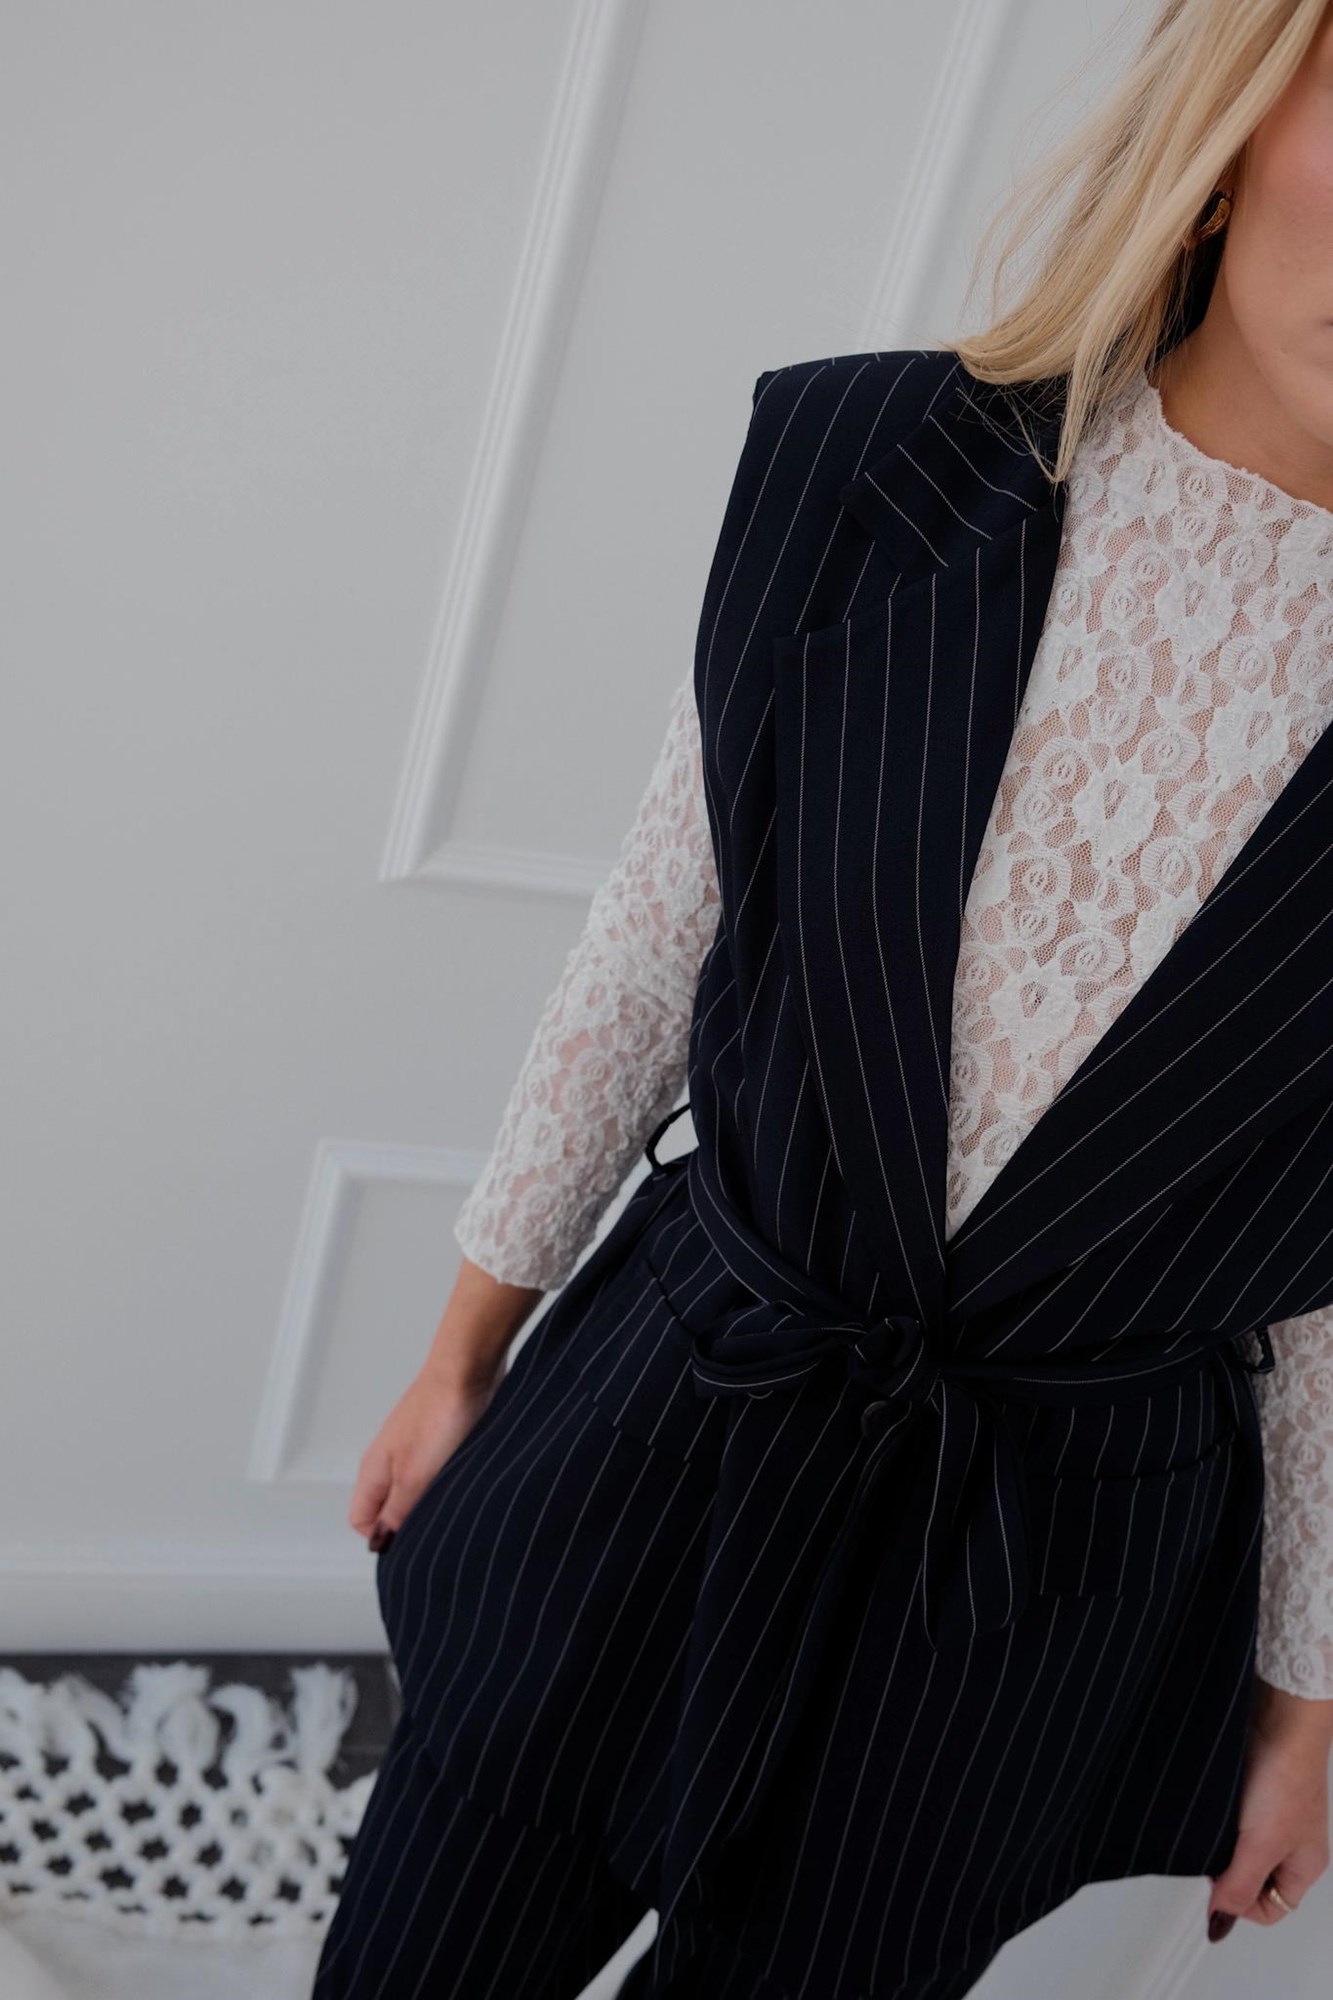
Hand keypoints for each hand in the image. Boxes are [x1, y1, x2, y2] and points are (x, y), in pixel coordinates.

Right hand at [348, 1351, 507, 1551]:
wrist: (468, 1369)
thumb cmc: (440, 1414)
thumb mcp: (416, 1476)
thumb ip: (398, 1511)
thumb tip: (380, 1543)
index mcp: (373, 1471)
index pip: (361, 1520)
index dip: (383, 1536)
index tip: (414, 1539)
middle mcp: (388, 1461)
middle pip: (387, 1508)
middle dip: (410, 1522)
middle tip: (439, 1521)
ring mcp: (413, 1449)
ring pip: (414, 1491)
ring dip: (432, 1501)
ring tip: (455, 1497)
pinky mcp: (439, 1439)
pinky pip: (435, 1473)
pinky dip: (447, 1482)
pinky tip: (466, 1479)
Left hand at [1207, 1675, 1331, 1939]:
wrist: (1279, 1713)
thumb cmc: (1287, 1773)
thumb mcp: (1261, 1843)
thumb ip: (1239, 1884)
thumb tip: (1219, 1922)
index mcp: (1303, 1865)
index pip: (1269, 1908)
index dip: (1240, 1903)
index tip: (1217, 1885)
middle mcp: (1289, 1842)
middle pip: (1250, 1877)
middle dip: (1227, 1869)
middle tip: (1212, 1849)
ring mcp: (1270, 1813)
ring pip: (1235, 1845)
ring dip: (1219, 1838)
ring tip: (1213, 1821)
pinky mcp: (1250, 1787)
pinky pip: (1228, 1814)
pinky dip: (1217, 1813)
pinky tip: (1210, 1802)